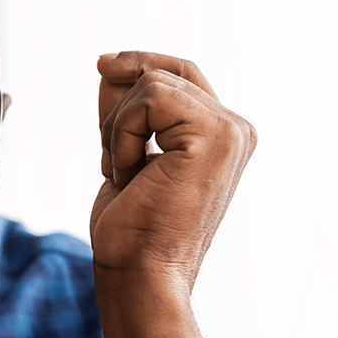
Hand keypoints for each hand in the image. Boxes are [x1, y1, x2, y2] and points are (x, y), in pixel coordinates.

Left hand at [89, 52, 255, 337]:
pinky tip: (128, 173)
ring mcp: (230, 131)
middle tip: (108, 156)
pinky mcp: (214, 135)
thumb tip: (109, 64)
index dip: (140, 64)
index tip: (101, 65)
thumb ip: (127, 112)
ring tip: (123, 174)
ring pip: (152, 84)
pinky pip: (150, 99)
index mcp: (221, 136)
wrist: (140, 273)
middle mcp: (236, 129)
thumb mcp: (124, 155)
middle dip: (120, 102)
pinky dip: (122, 135)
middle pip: (168, 71)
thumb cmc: (130, 231)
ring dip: (117, 130)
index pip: (181, 75)